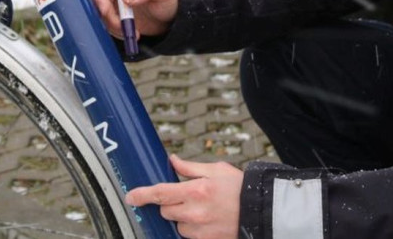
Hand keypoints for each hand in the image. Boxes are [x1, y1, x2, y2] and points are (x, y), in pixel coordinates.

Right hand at [90, 0, 178, 39]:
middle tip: (122, 27)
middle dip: (107, 15)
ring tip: (134, 33)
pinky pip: (108, 24)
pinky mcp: (115, 15)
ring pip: (101, 14)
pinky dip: (117, 31)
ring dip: (114, 26)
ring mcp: (113, 1)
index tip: (105, 10)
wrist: (171, 14)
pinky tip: (132, 34)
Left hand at [125, 155, 242, 238]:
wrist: (261, 210)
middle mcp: (196, 212)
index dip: (142, 195)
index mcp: (196, 190)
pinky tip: (207, 221)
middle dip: (170, 204)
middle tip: (187, 197)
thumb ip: (190, 168)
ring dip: (182, 218)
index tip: (131, 197)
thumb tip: (171, 161)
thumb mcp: (216, 170)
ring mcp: (201, 230)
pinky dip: (193, 229)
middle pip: (166, 211)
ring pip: (177, 225)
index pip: (161, 193)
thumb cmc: (239, 187)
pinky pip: (190, 236)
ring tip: (202, 210)